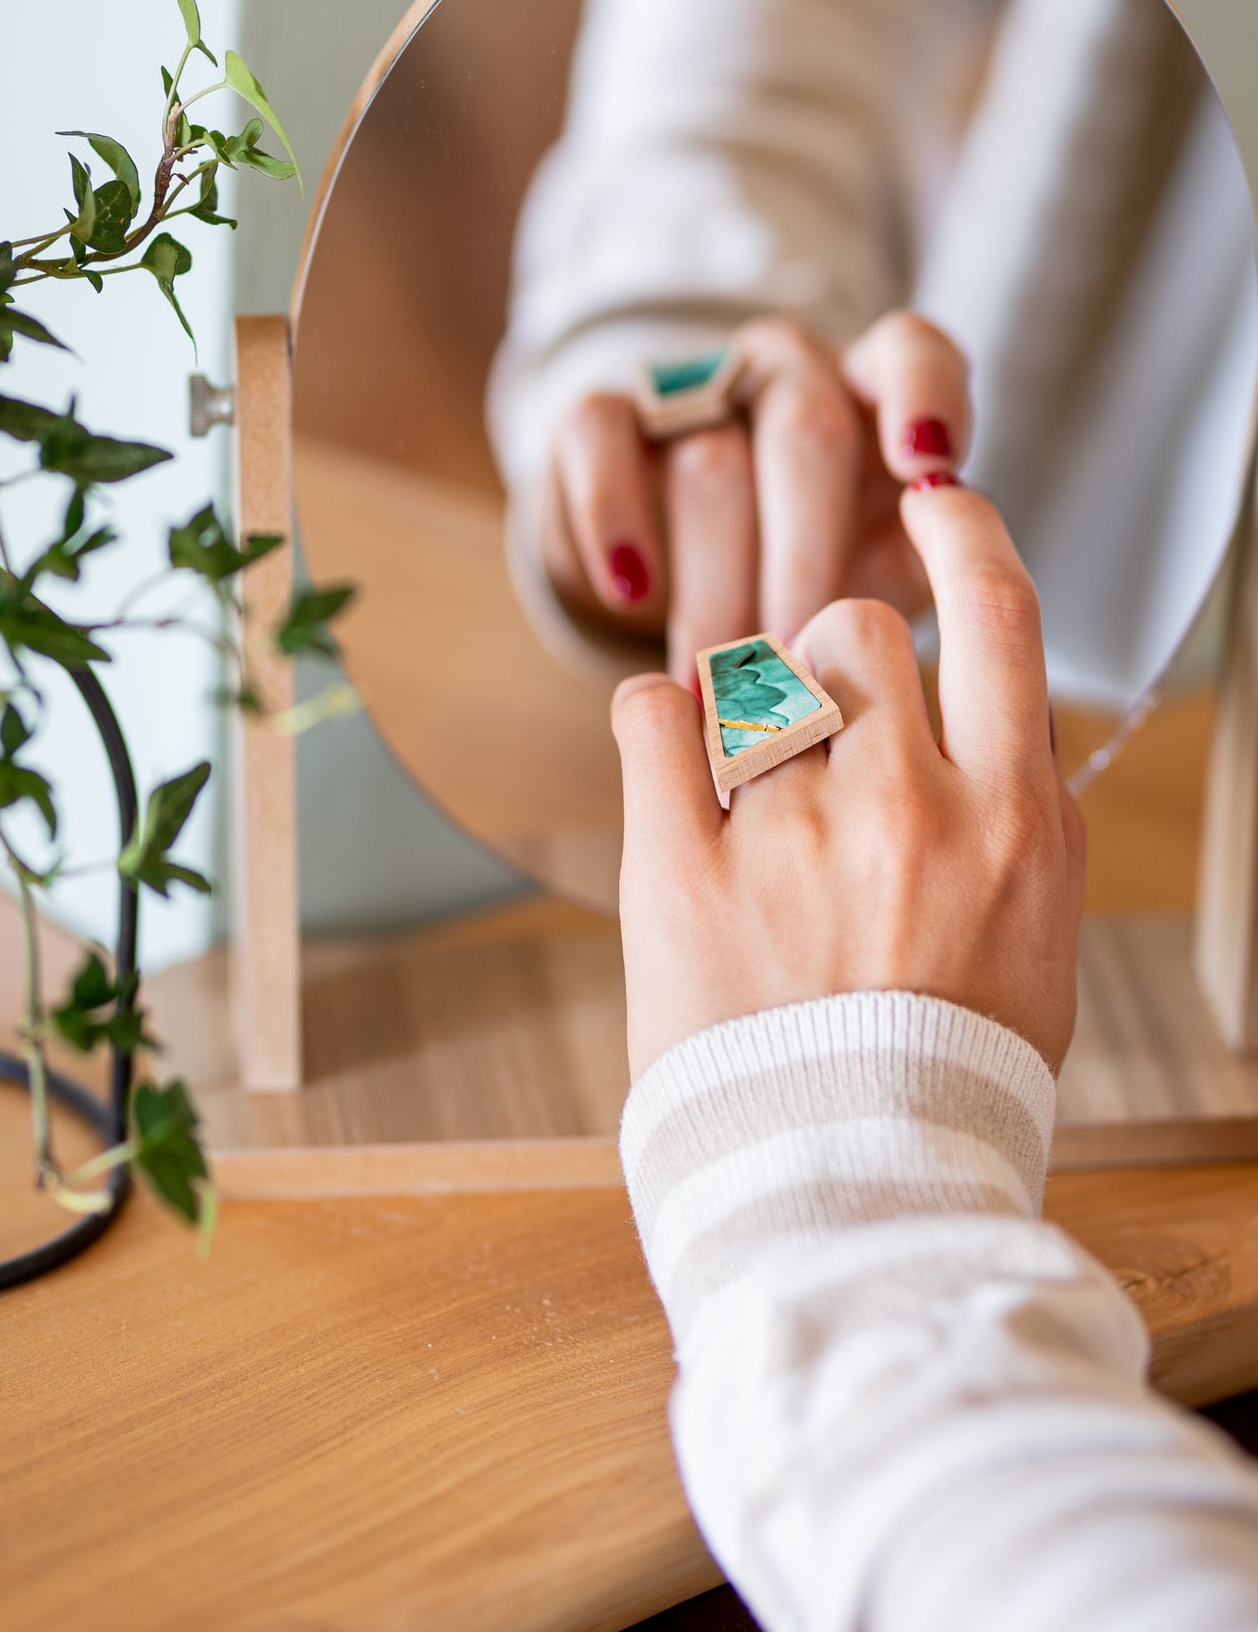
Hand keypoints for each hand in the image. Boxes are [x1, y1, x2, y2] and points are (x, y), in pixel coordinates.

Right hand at [540, 310, 969, 684]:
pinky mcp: (603, 413)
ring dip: (718, 581)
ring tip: (720, 676)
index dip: (924, 396)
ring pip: (711, 459)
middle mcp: (789, 370)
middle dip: (805, 557)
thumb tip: (959, 598)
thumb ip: (930, 569)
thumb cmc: (814, 576)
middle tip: (799, 659)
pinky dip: (614, 514)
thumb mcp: (883, 573)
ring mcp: (695, 385)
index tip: (928, 465)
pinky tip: (630, 588)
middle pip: (806, 432)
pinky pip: (599, 436)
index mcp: (875, 392)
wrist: (686, 570)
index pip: (911, 353)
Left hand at [610, 480, 1085, 1079]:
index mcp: (1008, 817)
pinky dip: (655, 717)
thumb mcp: (1041, 940)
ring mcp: (785, 834)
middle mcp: (903, 805)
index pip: (1000, 612)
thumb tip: (1008, 721)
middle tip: (821, 732)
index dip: (966, 531)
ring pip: (750, 675)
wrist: (854, 1194)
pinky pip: (651, 718)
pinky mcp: (677, 871)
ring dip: (751, 713)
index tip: (937, 498)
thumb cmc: (952, 1072)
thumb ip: (1028, 817)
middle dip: (834, 657)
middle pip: (853, 629)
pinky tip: (670, 753)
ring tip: (753, 799)